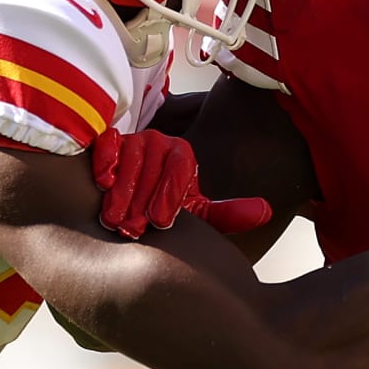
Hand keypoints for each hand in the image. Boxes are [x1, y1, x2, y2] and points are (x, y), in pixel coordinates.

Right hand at [90, 128, 271, 239]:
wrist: (119, 209)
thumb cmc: (156, 211)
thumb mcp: (194, 214)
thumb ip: (226, 215)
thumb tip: (267, 211)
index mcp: (182, 156)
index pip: (180, 166)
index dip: (169, 194)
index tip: (160, 223)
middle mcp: (159, 142)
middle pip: (153, 164)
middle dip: (142, 200)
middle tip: (133, 229)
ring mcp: (132, 140)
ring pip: (129, 158)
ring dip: (121, 191)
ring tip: (115, 219)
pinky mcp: (106, 140)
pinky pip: (107, 145)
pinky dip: (104, 164)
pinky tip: (102, 186)